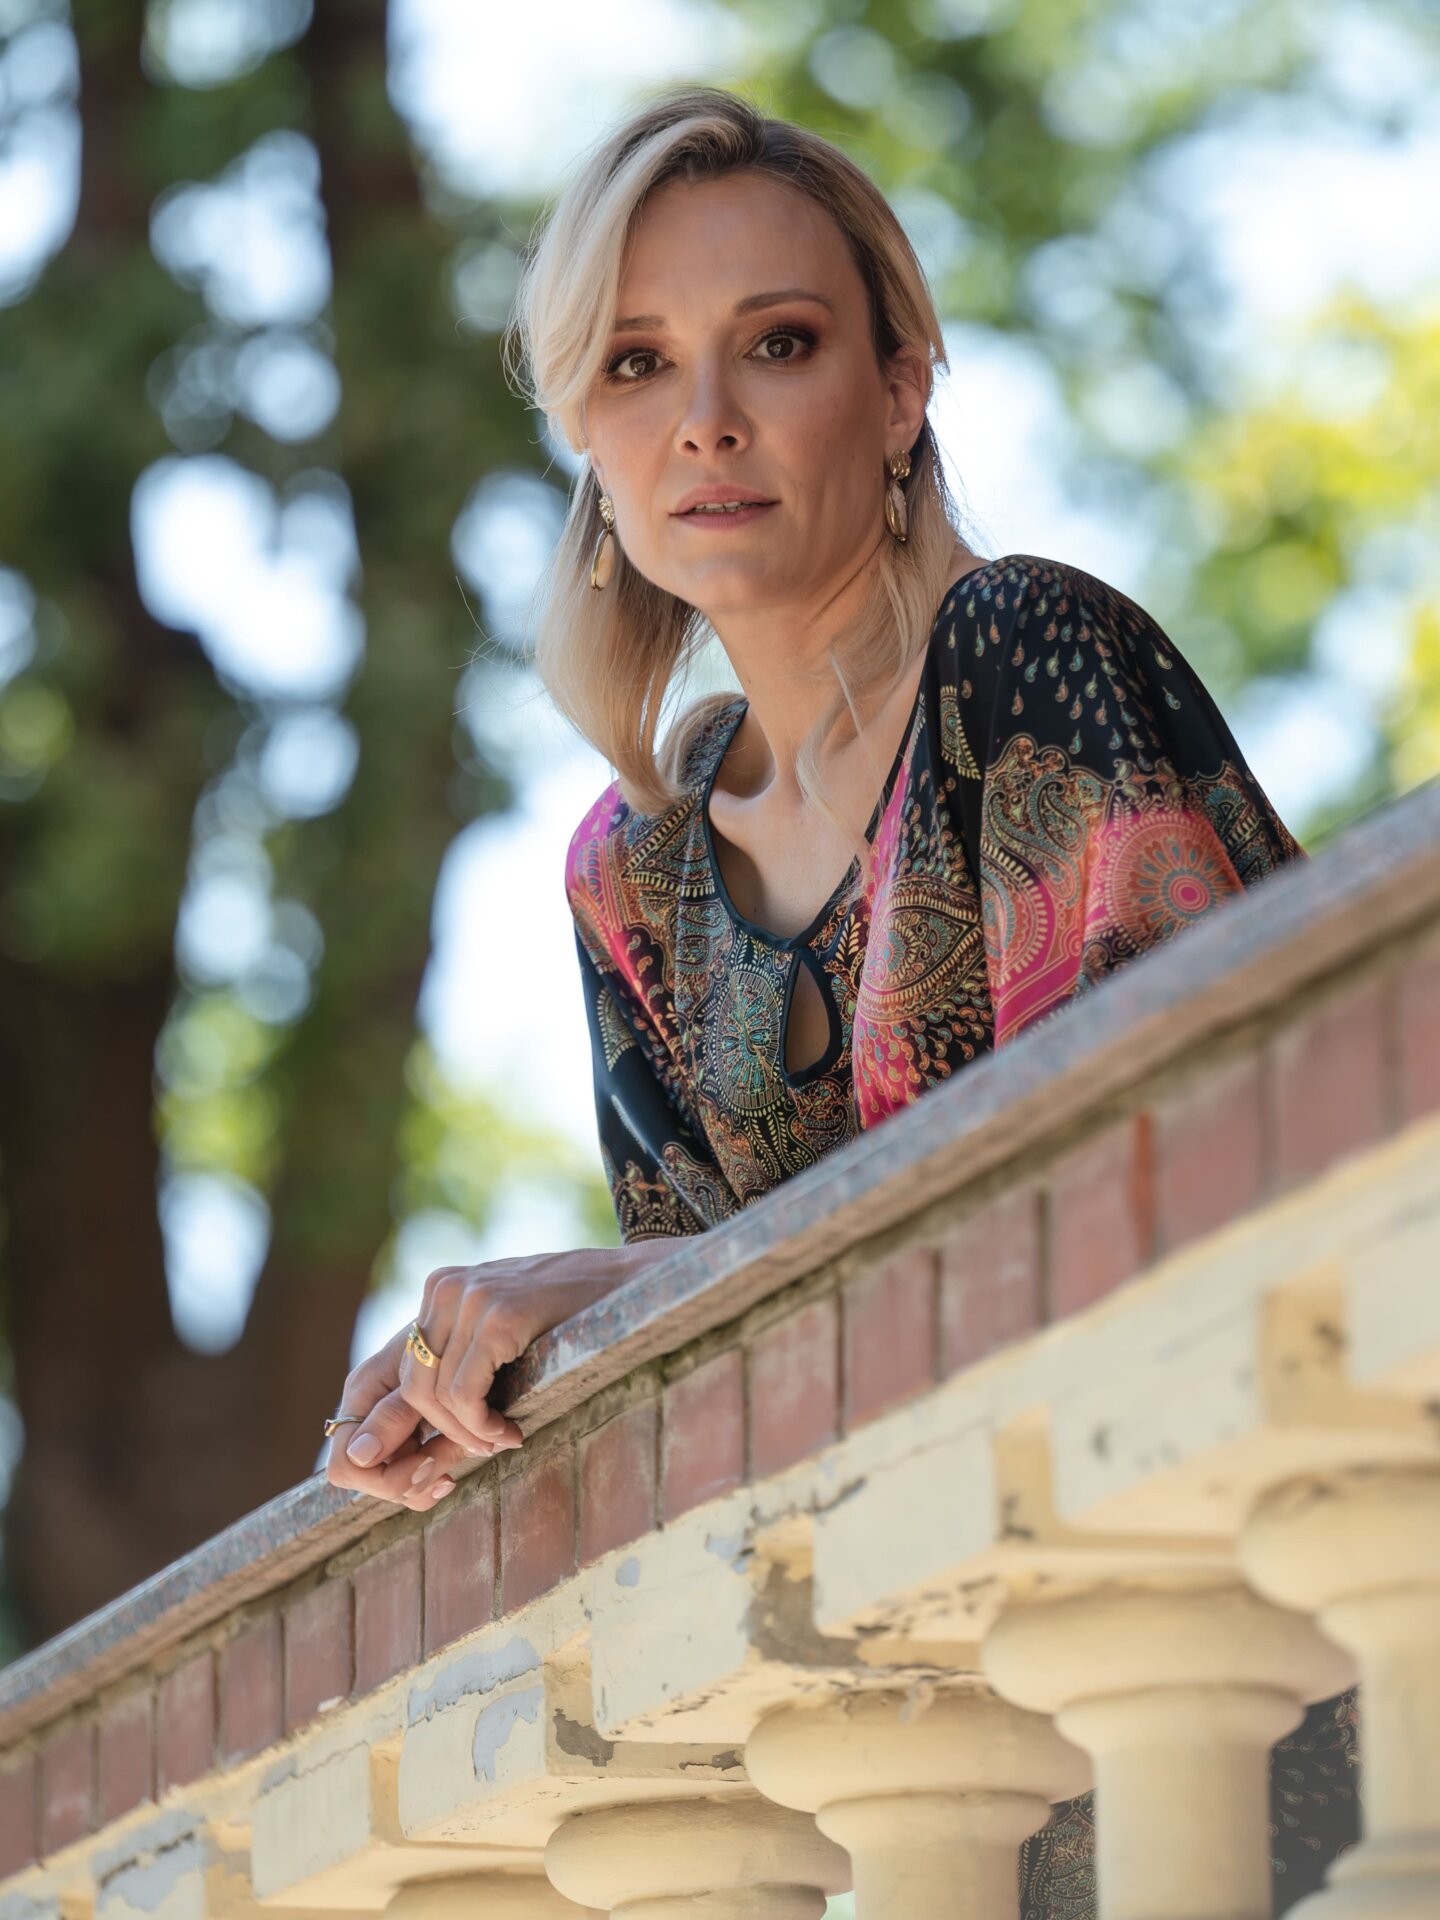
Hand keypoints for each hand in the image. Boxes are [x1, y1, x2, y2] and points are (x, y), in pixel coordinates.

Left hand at [323, 1244, 644, 1508]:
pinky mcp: (497, 1313)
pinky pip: (462, 1393)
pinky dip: (480, 1425)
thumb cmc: (572, 1322)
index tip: (425, 1465)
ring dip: (464, 1436)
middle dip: (431, 1440)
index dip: (391, 1429)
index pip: (384, 1373)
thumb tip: (387, 1442)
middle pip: (406, 1389)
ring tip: (501, 1442)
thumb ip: (456, 1372)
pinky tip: (509, 1431)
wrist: (634, 1285)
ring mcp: (468, 1296)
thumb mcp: (501, 1341)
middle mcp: (445, 1288)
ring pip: (431, 1396)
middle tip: (471, 1460)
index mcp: (440, 1292)